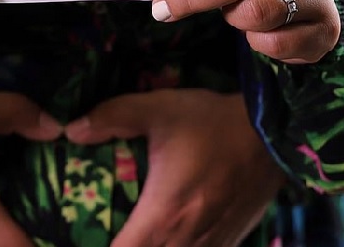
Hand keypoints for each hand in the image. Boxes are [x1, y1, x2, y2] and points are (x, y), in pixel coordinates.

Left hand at [66, 89, 286, 246]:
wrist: (272, 131)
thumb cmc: (211, 121)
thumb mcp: (158, 109)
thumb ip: (112, 117)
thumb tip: (72, 131)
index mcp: (164, 214)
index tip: (84, 236)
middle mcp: (188, 240)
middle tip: (106, 230)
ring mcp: (214, 244)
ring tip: (138, 233)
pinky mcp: (232, 240)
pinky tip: (169, 235)